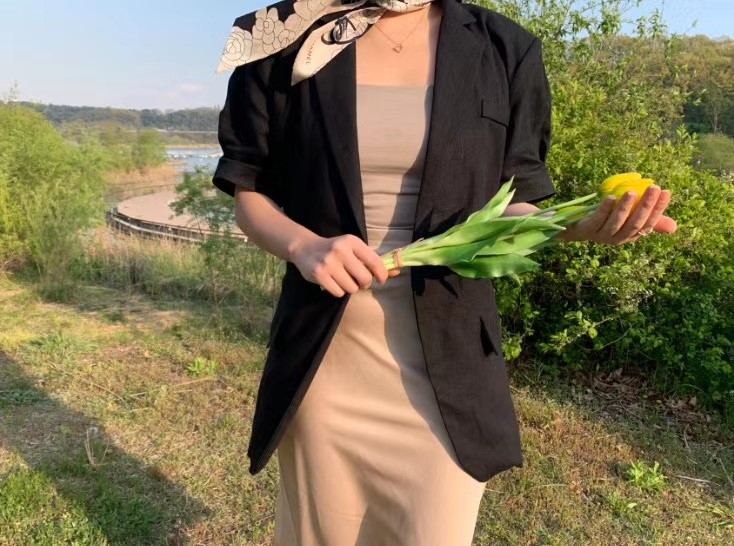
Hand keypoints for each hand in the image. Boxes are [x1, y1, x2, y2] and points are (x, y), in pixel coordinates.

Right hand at [290, 234, 394, 296]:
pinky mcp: (319, 275)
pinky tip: (332, 282)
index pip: (374, 261)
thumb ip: (372, 260)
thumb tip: (397, 272)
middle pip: (365, 279)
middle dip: (364, 283)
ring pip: (352, 288)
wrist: (305, 248)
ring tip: (342, 279)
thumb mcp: (353, 249)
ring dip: (350, 287)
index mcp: (352, 242)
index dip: (382, 274)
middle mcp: (341, 250)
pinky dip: (338, 291)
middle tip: (358, 280)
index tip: (381, 280)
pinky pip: (339, 293)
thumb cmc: (335, 250)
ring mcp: (329, 263)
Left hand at [562, 185, 676, 243]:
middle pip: (635, 224)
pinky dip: (605, 209)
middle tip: (654, 188)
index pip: (649, 223)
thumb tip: (674, 227)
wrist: (576, 227)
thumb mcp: (628, 218)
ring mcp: (602, 236)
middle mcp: (618, 238)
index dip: (658, 209)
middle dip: (646, 206)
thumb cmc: (607, 219)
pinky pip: (597, 219)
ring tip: (632, 192)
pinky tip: (611, 197)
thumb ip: (648, 220)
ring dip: (626, 208)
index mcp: (631, 235)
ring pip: (617, 223)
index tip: (666, 192)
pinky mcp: (588, 230)